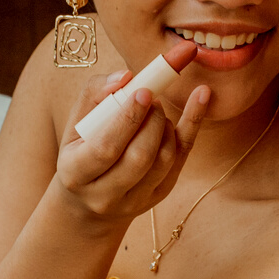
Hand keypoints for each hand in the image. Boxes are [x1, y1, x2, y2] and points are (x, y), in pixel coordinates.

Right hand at [54, 70, 210, 228]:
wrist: (87, 201)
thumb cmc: (80, 150)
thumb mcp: (76, 123)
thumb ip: (94, 93)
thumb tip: (126, 77)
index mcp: (75, 173)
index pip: (106, 148)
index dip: (128, 119)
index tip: (144, 92)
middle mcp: (104, 195)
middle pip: (140, 157)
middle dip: (153, 121)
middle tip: (152, 99)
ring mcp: (134, 201)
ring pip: (164, 160)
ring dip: (167, 126)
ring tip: (156, 111)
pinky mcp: (159, 195)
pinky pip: (182, 158)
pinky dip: (193, 124)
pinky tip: (202, 95)